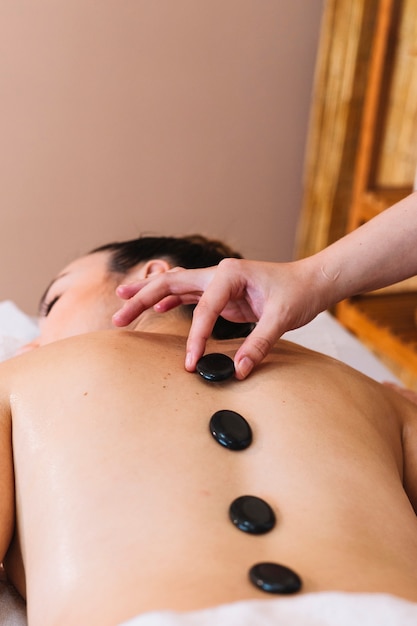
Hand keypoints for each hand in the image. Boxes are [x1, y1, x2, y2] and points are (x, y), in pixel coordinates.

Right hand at [113, 257, 325, 378]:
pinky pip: (188, 295)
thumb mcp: (281, 319)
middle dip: (142, 299)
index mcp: (229, 274)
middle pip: (170, 283)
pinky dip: (169, 300)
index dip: (195, 338)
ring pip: (174, 286)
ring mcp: (217, 281)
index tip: (190, 362)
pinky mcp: (221, 292)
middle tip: (118, 316)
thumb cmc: (298, 293)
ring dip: (148, 296)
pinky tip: (157, 309)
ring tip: (122, 305)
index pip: (203, 309)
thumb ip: (258, 345)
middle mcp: (218, 273)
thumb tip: (238, 372)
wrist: (311, 281)